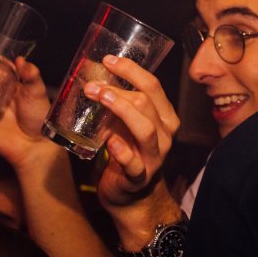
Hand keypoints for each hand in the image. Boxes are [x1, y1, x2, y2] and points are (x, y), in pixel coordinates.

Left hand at [87, 55, 179, 211]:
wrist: (132, 196)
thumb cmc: (128, 152)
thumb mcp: (127, 124)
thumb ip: (119, 104)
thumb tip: (94, 76)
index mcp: (164, 116)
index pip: (152, 86)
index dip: (131, 70)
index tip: (109, 60)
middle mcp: (165, 133)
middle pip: (146, 103)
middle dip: (118, 89)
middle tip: (92, 85)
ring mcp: (154, 156)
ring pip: (144, 128)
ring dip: (120, 110)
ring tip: (100, 98)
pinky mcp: (140, 176)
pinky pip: (134, 163)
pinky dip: (122, 151)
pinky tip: (110, 142)